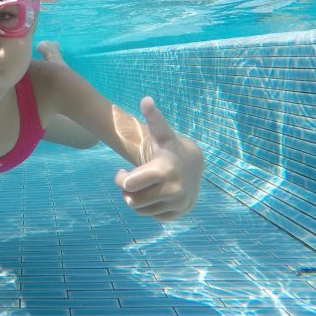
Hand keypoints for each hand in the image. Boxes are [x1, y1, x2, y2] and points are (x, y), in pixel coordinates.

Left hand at [114, 97, 203, 220]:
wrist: (194, 165)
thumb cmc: (170, 148)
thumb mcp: (162, 134)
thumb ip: (153, 118)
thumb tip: (146, 99)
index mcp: (164, 171)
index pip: (128, 184)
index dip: (121, 179)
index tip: (122, 172)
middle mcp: (173, 190)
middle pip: (132, 200)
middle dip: (127, 191)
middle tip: (130, 182)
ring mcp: (177, 204)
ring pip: (141, 210)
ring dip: (136, 200)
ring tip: (141, 187)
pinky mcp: (178, 213)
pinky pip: (152, 216)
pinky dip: (149, 208)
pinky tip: (153, 194)